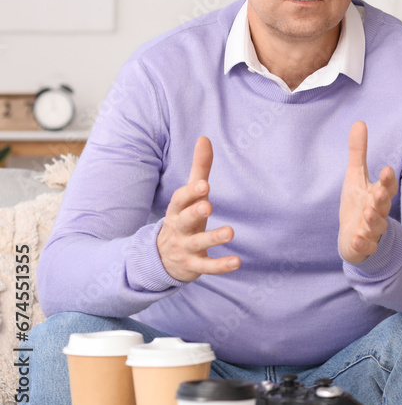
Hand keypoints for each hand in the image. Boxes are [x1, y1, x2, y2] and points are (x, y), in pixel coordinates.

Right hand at [156, 136, 238, 280]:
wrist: (160, 259)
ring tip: (231, 232)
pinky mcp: (193, 266)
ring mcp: (185, 248)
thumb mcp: (189, 196)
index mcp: (177, 210)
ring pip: (198, 243)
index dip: (191, 192)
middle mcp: (179, 228)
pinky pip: (206, 267)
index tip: (204, 185)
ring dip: (213, 238)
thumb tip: (205, 138)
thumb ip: (199, 169)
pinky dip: (220, 266)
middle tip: (208, 205)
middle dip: (195, 213)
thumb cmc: (183, 219)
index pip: (180, 199)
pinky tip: (237, 262)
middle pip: (184, 220)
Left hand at [338, 121, 398, 264]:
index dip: (387, 180)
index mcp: (379, 195)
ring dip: (373, 219)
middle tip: (377, 192)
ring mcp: (372, 230)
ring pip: (377, 226)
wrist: (353, 239)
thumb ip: (359, 153)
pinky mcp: (364, 246)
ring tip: (367, 212)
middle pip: (384, 205)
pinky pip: (366, 246)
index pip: (388, 187)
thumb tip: (360, 122)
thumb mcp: (356, 177)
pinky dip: (363, 243)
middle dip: (381, 199)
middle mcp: (378, 212)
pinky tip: (357, 239)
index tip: (386, 170)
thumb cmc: (358, 204)